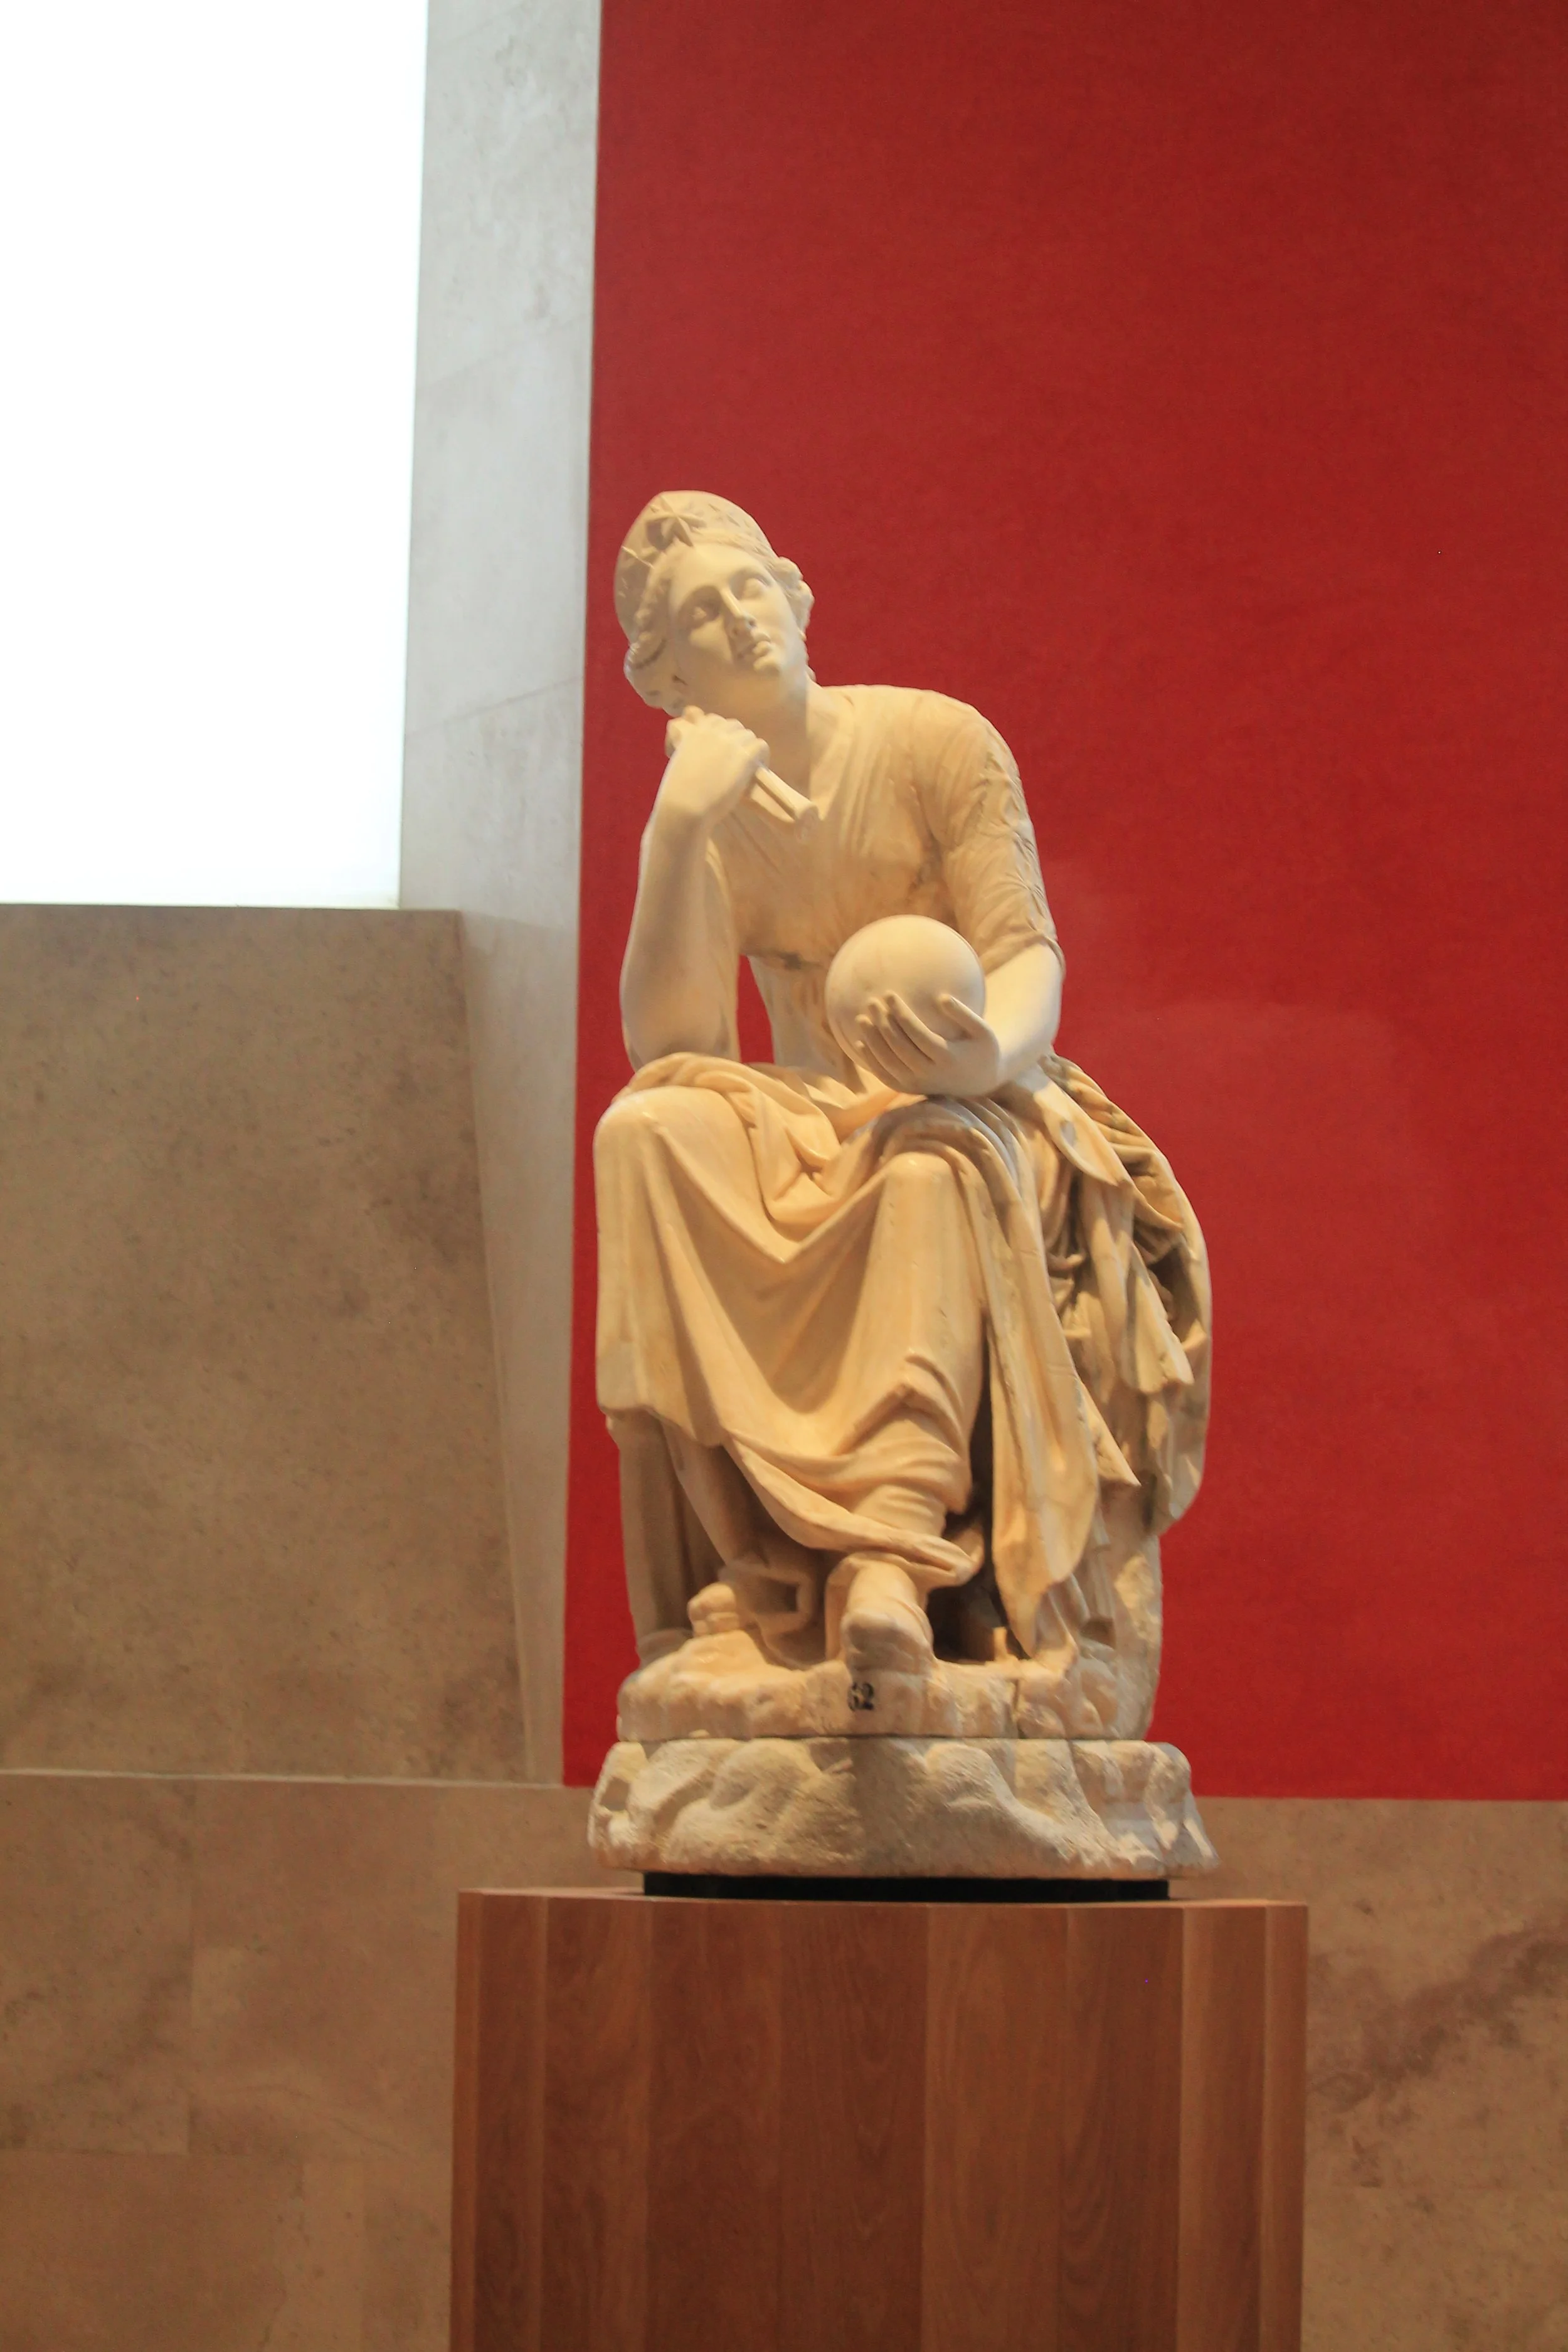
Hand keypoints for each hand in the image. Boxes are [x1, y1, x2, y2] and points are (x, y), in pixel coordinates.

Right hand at [654, 706, 769, 835]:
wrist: (686, 805)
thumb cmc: (676, 792)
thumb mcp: (679, 761)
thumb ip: (691, 751)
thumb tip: (702, 757)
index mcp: (695, 731)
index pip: (715, 720)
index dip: (722, 735)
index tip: (722, 749)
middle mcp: (713, 731)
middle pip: (734, 726)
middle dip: (736, 741)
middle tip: (736, 760)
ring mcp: (730, 742)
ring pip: (748, 735)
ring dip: (748, 749)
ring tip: (747, 767)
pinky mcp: (744, 755)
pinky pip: (760, 746)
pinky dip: (761, 757)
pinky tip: (756, 770)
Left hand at [853, 991, 1002, 1097]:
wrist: (981, 1082)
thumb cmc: (982, 1049)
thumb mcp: (983, 1030)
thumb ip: (964, 1014)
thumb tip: (941, 998)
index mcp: (948, 1058)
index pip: (916, 1033)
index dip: (901, 1013)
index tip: (889, 994)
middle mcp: (930, 1074)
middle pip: (899, 1046)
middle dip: (883, 1022)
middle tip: (872, 1002)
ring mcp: (918, 1084)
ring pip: (888, 1062)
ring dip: (872, 1040)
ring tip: (861, 1018)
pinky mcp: (910, 1090)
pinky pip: (885, 1076)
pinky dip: (871, 1061)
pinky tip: (859, 1043)